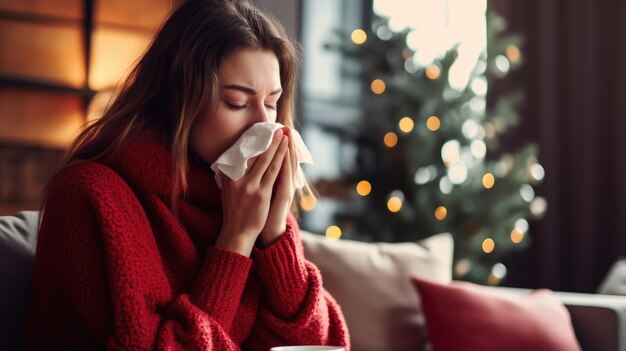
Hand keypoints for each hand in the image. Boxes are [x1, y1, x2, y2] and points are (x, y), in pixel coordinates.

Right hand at [215, 129, 288, 255]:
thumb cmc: (234, 209)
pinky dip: (280, 160)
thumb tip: (232, 159)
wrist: (238, 230)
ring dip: (277, 146)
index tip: (262, 130)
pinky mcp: (262, 193)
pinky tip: (286, 151)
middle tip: (277, 127)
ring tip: (284, 134)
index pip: (244, 153)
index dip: (254, 140)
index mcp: (229, 176)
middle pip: (256, 154)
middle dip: (268, 139)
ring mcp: (250, 186)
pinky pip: (274, 173)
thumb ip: (230, 174)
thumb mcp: (227, 189)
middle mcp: (238, 179)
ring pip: (266, 161)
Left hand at [259, 127, 296, 246]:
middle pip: (287, 158)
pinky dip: (285, 165)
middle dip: (286, 143)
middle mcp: (285, 183)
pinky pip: (286, 176)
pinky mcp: (284, 195)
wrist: (266, 231)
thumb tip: (248, 162)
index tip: (279, 130)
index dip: (281, 145)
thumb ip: (259, 177)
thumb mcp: (261, 191)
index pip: (282, 158)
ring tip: (287, 135)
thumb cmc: (259, 212)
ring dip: (288, 150)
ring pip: (289, 165)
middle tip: (285, 127)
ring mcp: (286, 188)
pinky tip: (284, 155)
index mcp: (279, 180)